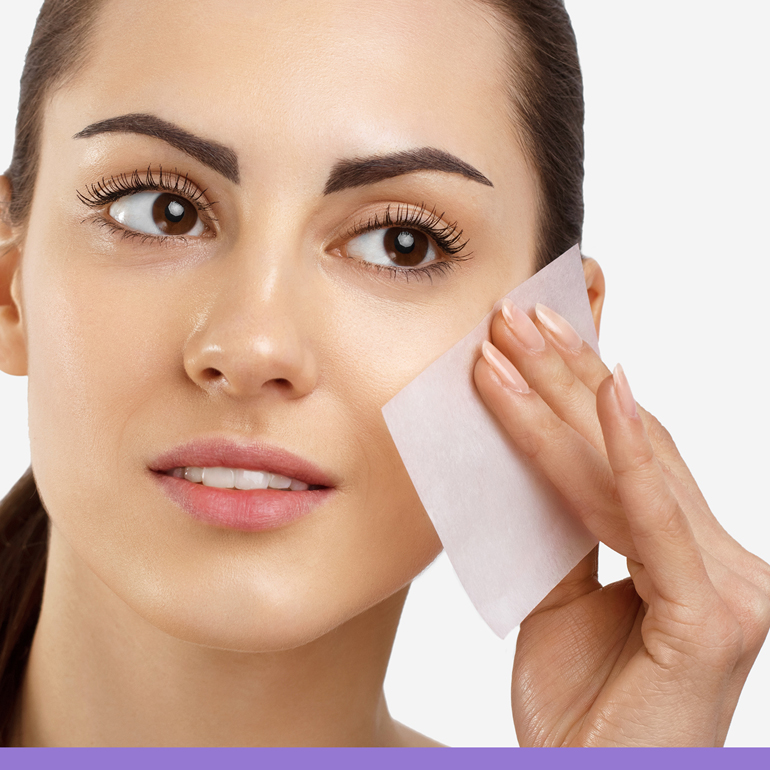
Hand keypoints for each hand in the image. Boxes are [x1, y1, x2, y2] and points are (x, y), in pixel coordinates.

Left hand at [473, 299, 769, 746]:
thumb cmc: (581, 706)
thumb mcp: (561, 599)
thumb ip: (561, 531)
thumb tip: (526, 460)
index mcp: (690, 558)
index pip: (630, 456)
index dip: (581, 393)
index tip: (533, 339)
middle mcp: (725, 561)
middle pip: (630, 447)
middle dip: (568, 376)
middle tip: (519, 316)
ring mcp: (729, 585)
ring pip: (628, 470)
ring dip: (567, 397)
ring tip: (518, 339)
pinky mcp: (713, 614)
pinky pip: (657, 520)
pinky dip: (633, 453)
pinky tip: (611, 393)